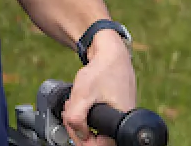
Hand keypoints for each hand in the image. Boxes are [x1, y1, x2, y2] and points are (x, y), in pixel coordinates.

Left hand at [62, 31, 136, 145]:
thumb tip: (78, 134)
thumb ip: (76, 117)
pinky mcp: (113, 110)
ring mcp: (118, 117)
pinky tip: (78, 104)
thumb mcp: (82, 94)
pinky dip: (85, 114)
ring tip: (72, 107)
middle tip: (68, 116)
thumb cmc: (102, 71)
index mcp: (120, 124)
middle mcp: (122, 124)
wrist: (111, 53)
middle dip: (78, 129)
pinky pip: (97, 120)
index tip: (73, 128)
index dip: (83, 140)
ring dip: (80, 121)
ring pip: (96, 130)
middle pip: (97, 140)